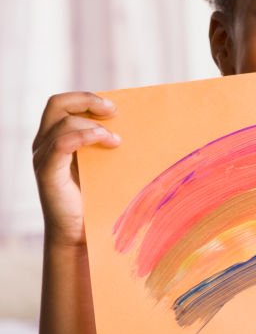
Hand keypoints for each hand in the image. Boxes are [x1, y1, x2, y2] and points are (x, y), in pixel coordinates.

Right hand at [32, 92, 120, 246]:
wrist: (80, 235)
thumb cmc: (95, 199)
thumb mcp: (102, 165)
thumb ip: (105, 143)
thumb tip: (134, 124)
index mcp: (55, 138)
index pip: (63, 104)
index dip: (86, 98)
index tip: (114, 107)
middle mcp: (44, 144)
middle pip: (57, 104)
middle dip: (87, 100)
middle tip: (114, 111)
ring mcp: (43, 157)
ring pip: (62, 121)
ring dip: (92, 124)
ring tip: (116, 140)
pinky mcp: (47, 172)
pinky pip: (61, 143)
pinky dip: (84, 136)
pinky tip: (106, 141)